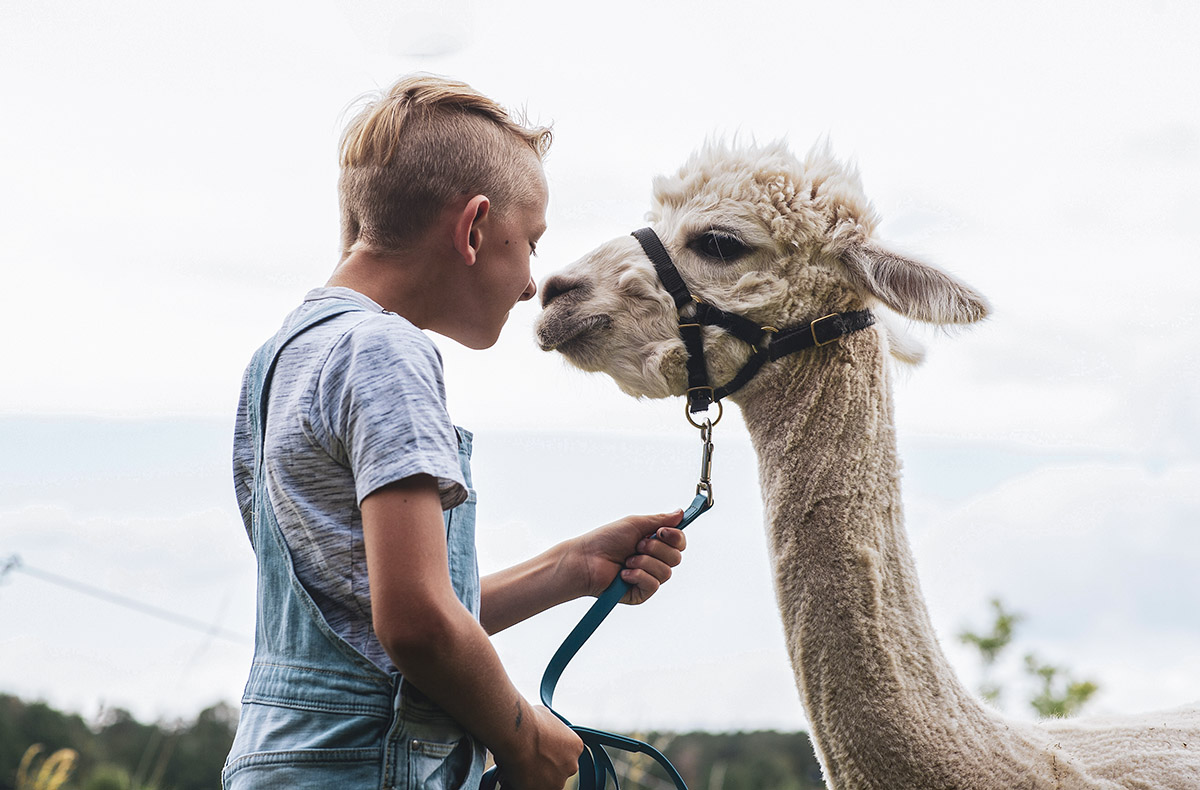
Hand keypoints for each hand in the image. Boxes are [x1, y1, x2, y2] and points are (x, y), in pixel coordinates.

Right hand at [496, 705, 580, 789]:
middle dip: (546, 767)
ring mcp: (558, 781)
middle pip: (559, 770)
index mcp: (575, 747)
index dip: (552, 752)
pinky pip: (533, 788)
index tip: (541, 750)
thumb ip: (550, 727)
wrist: (518, 735)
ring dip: (535, 777)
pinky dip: (524, 784)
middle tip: (530, 759)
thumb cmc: (530, 722)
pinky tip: (514, 773)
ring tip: (519, 766)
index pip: (567, 754)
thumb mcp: (546, 716)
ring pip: (546, 782)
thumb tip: (544, 724)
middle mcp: (571, 766)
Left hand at [572, 511, 686, 604]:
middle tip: (637, 545)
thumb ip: (660, 519)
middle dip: (656, 549)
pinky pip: (653, 585)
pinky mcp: (641, 593)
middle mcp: (653, 560)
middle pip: (676, 558)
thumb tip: (680, 513)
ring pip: (666, 572)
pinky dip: (638, 576)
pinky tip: (623, 574)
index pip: (679, 543)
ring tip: (626, 560)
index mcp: (654, 543)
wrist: (586, 559)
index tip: (661, 532)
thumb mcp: (635, 524)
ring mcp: (648, 577)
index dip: (675, 537)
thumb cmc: (605, 540)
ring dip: (644, 562)